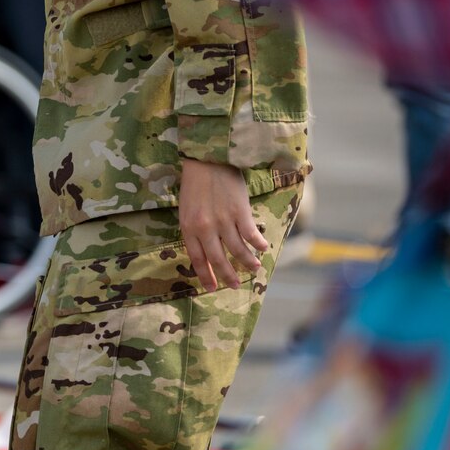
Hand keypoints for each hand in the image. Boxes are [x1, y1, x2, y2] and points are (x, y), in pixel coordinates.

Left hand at [179, 158, 268, 292]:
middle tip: (234, 285)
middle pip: (218, 259)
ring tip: (254, 269)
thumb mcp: (186, 210)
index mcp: (188, 228)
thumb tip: (205, 250)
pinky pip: (250, 235)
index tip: (211, 288)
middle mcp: (205, 228)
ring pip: (237, 250)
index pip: (197, 259)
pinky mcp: (240, 212)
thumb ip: (194, 230)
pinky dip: (258, 244)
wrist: (208, 161)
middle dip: (227, 275)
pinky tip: (263, 248)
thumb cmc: (195, 185)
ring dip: (247, 262)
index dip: (205, 275)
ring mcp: (223, 221)